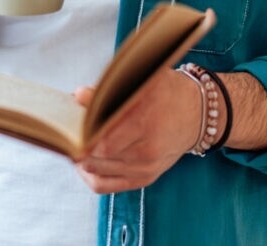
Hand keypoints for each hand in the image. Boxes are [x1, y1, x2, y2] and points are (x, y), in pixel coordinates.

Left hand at [75, 67, 200, 193]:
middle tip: (67, 131)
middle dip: (78, 144)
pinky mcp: (145, 178)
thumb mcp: (144, 81)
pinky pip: (108, 186)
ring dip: (81, 160)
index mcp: (146, 122)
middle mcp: (147, 150)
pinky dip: (90, 177)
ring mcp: (146, 168)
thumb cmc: (169, 92)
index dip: (82, 131)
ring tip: (72, 144)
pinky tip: (83, 164)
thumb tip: (79, 95)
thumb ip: (110, 89)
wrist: (198, 114)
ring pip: (98, 173)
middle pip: (98, 157)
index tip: (71, 120)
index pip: (102, 139)